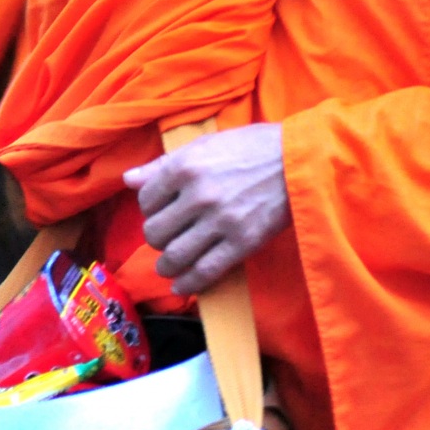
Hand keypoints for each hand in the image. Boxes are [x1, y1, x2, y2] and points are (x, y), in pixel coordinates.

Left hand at [123, 124, 290, 296]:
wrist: (300, 160)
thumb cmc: (252, 147)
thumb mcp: (205, 144)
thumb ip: (163, 164)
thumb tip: (128, 180)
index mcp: (185, 167)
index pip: (146, 200)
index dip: (149, 209)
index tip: (160, 211)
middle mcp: (198, 195)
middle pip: (155, 232)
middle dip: (156, 238)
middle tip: (166, 238)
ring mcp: (220, 221)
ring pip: (175, 256)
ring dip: (166, 266)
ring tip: (169, 266)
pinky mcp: (242, 242)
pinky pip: (206, 271)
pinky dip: (189, 284)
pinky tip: (183, 285)